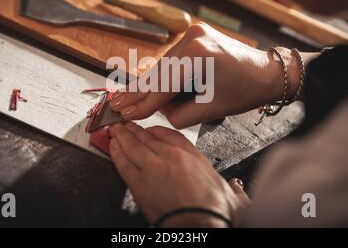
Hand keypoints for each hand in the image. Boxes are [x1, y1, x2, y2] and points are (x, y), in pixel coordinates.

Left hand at [109, 122, 249, 226]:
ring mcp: (153, 168)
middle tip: (126, 123)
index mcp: (192, 155)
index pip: (170, 134)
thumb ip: (232, 186)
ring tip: (115, 128)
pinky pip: (123, 162)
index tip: (150, 129)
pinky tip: (111, 145)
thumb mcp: (231, 193)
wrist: (200, 225)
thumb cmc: (215, 211)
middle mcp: (171, 157)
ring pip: (133, 146)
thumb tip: (236, 187)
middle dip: (136, 129)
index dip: (156, 130)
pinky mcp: (139, 183)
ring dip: (123, 135)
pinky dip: (116, 152)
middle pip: (148, 137)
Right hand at [111, 23, 299, 128]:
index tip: (126, 114)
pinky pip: (172, 59)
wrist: (266, 72)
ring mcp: (193, 33)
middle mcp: (193, 38)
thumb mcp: (211, 110)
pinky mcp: (194, 35)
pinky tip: (145, 86)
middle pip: (158, 72)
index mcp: (199, 55)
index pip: (164, 86)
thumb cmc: (245, 91)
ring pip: (163, 65)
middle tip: (117, 104)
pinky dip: (162, 75)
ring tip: (126, 98)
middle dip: (139, 92)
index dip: (143, 103)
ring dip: (150, 84)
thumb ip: (179, 114)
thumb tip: (158, 111)